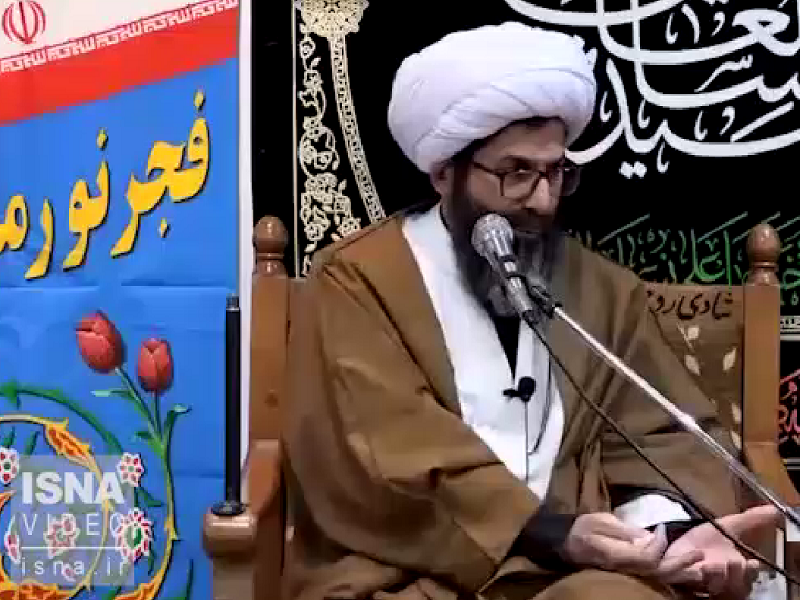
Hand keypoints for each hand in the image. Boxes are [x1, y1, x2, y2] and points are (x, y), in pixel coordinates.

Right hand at [562, 512, 701, 577]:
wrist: (568, 544)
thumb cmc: (584, 528)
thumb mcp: (601, 521)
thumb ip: (625, 530)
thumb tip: (649, 536)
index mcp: (617, 556)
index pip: (647, 558)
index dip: (659, 545)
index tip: (662, 528)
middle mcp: (626, 569)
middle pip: (657, 572)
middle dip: (679, 564)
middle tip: (699, 554)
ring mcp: (629, 574)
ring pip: (659, 579)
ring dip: (680, 574)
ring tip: (700, 570)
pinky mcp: (632, 574)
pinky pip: (655, 578)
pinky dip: (671, 576)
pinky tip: (684, 574)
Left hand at [657, 505, 780, 598]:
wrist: (676, 543)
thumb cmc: (704, 540)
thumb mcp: (727, 527)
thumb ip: (750, 521)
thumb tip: (774, 510)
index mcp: (733, 571)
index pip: (747, 579)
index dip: (750, 574)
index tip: (753, 563)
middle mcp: (718, 581)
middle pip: (732, 588)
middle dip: (735, 576)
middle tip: (734, 562)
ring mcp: (697, 582)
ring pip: (711, 588)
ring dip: (714, 577)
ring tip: (712, 564)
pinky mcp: (676, 577)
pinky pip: (681, 577)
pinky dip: (686, 567)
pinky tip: (692, 555)